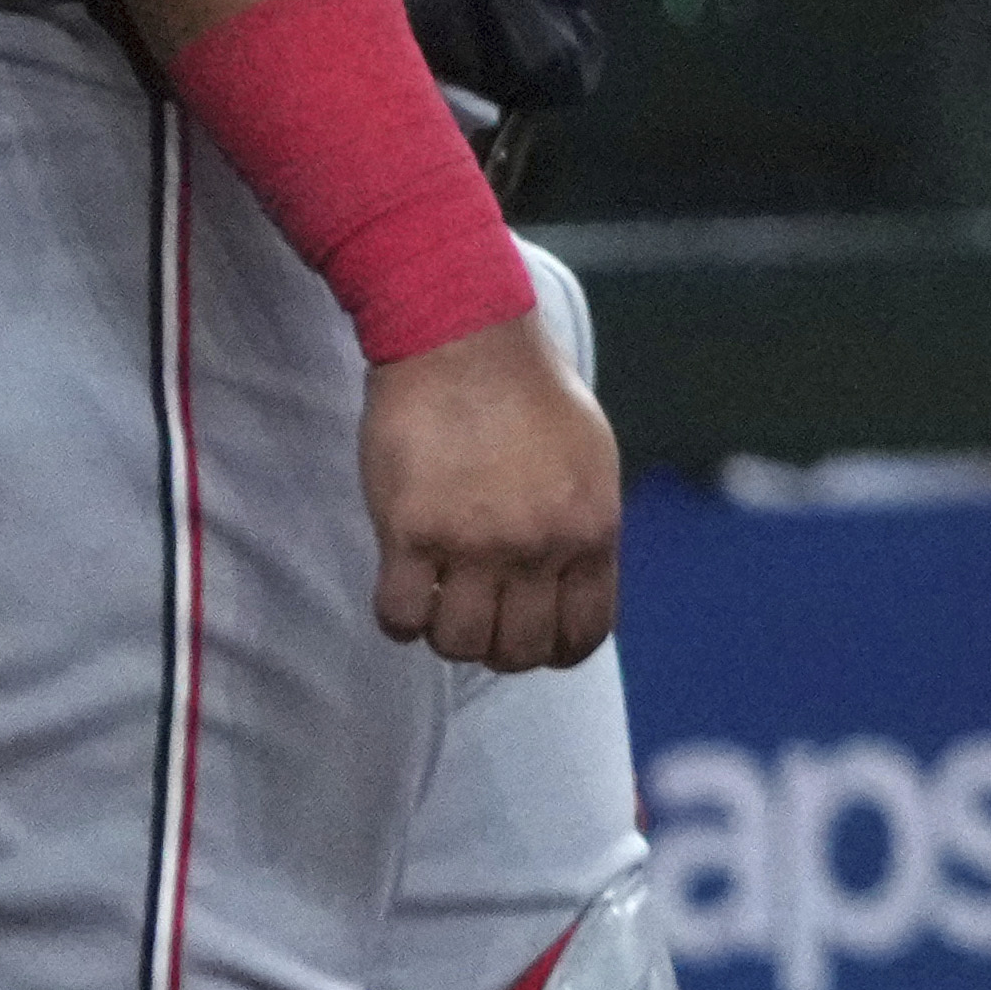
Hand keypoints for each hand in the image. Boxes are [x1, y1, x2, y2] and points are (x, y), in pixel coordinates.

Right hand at [358, 314, 622, 671]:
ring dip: (445, 632)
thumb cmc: (527, 392)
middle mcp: (540, 544)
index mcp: (591, 528)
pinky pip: (401, 617)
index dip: (554, 650)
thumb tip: (573, 584)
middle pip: (519, 651)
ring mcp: (476, 542)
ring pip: (459, 644)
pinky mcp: (413, 531)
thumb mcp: (589, 461)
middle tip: (476, 613)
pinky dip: (399, 617)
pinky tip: (403, 582)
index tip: (529, 636)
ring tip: (439, 594)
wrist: (465, 338)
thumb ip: (582, 526)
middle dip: (496, 646)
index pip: (584, 633)